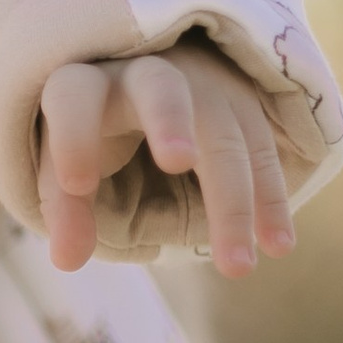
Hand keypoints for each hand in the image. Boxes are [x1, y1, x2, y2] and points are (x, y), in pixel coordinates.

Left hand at [36, 38, 295, 277]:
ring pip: (224, 134)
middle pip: (161, 91)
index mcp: (90, 85)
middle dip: (170, 122)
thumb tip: (66, 260)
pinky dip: (271, 201)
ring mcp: (204, 87)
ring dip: (235, 201)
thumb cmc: (97, 134)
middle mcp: (147, 74)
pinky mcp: (244, 107)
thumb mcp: (66, 164)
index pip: (75, 95)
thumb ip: (65, 207)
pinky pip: (263, 150)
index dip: (73, 135)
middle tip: (178, 163)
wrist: (146, 90)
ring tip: (237, 268)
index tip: (77, 183)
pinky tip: (278, 246)